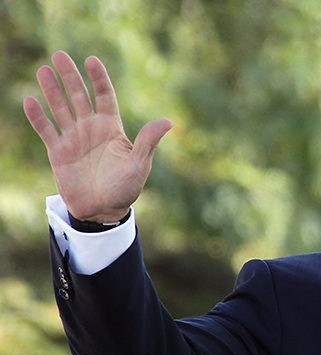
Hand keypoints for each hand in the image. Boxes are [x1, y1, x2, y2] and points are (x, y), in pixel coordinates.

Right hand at [23, 51, 171, 222]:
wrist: (103, 210)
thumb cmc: (125, 188)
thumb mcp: (139, 164)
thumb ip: (148, 141)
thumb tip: (168, 121)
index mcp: (112, 128)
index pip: (105, 97)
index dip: (98, 79)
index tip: (92, 60)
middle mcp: (91, 129)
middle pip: (79, 97)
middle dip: (70, 77)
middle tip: (60, 55)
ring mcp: (73, 139)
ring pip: (60, 109)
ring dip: (52, 91)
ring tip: (44, 70)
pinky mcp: (58, 152)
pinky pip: (46, 130)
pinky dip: (38, 117)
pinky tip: (29, 101)